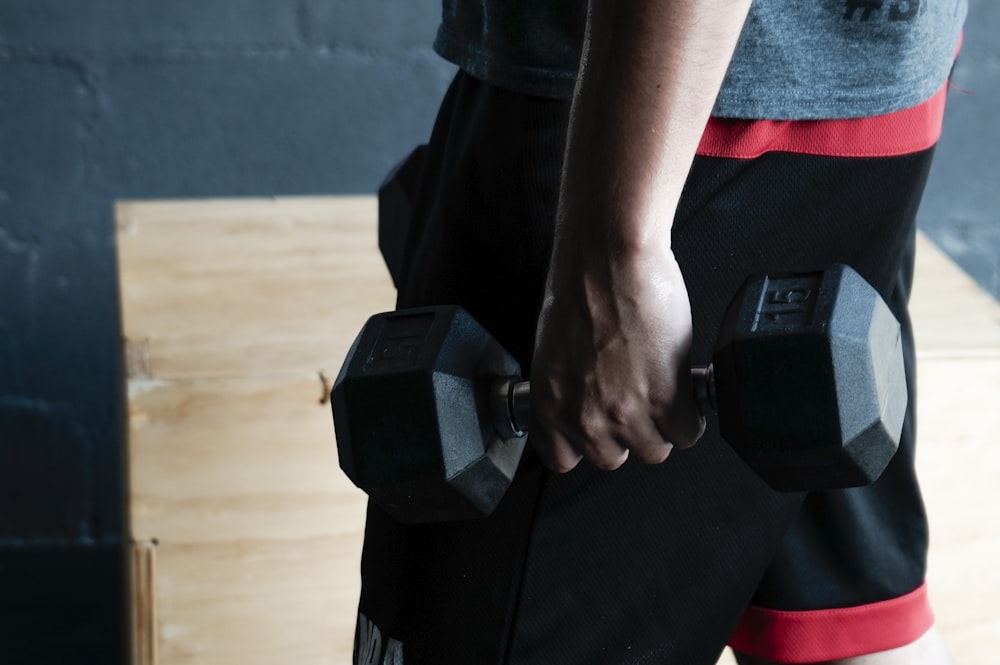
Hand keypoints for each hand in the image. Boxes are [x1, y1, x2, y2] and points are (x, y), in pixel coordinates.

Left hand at [529, 237, 705, 472]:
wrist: (611, 256)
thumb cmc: (581, 286)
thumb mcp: (556, 350)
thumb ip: (569, 388)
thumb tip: (589, 402)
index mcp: (548, 402)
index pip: (561, 458)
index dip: (585, 444)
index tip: (597, 428)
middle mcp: (582, 416)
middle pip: (613, 458)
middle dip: (626, 432)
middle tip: (636, 400)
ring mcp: (625, 412)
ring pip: (654, 450)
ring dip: (662, 425)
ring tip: (662, 391)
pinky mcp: (666, 399)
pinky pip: (686, 433)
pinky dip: (691, 416)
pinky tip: (684, 389)